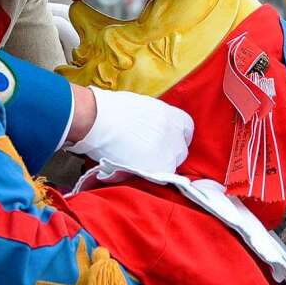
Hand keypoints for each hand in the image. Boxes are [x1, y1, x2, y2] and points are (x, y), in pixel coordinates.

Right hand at [65, 86, 193, 173]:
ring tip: (136, 161)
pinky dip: (148, 174)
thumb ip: (155, 120)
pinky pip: (158, 177)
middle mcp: (175, 134)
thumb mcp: (143, 107)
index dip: (175, 137)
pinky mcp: (156, 168)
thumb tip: (152, 129)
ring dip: (157, 164)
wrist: (98, 119)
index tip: (166, 141)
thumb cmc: (112, 109)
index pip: (187, 130)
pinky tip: (132, 168)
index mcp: (173, 116)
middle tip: (148, 153)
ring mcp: (168, 152)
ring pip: (170, 166)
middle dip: (167, 153)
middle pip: (180, 151)